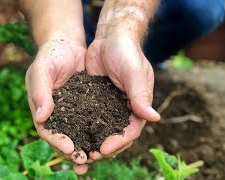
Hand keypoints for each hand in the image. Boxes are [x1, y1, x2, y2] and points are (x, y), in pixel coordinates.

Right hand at [25, 38, 88, 173]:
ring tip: (97, 159)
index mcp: (42, 108)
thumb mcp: (42, 70)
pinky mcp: (87, 105)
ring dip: (87, 147)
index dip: (57, 141)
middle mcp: (57, 113)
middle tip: (84, 162)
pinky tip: (108, 140)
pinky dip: (98, 132)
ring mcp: (72, 110)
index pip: (47, 130)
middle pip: (64, 137)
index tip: (70, 148)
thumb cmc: (50, 55)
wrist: (67, 44)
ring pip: (79, 133)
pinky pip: (92, 121)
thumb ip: (40, 93)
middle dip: (73, 151)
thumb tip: (40, 117)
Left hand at [85, 34, 160, 159]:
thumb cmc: (126, 51)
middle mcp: (124, 108)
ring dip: (91, 141)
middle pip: (115, 135)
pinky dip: (82, 127)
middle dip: (103, 147)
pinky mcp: (95, 100)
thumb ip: (140, 94)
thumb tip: (154, 118)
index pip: (131, 130)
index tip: (103, 149)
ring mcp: (109, 105)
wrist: (111, 37)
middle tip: (88, 157)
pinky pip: (89, 117)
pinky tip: (70, 134)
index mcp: (138, 105)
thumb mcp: (133, 71)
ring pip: (101, 129)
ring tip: (79, 153)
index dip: (118, 142)